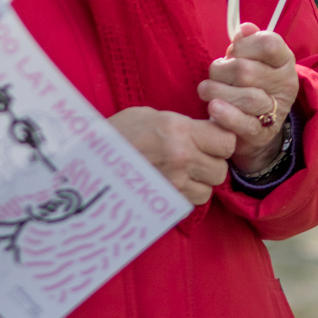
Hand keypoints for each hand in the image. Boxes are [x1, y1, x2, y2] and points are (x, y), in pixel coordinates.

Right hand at [107, 106, 235, 205]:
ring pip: (209, 189)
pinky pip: (192, 201)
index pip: (226, 141)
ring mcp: (174, 182)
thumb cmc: (118, 132)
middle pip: (221, 169)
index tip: (211, 138)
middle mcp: (181, 157)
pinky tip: (173, 183)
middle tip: (197, 156)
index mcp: (179, 130)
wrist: (91, 159)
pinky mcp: (166, 200)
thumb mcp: (150, 116)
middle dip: (213, 163)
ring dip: (201, 182)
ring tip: (183, 171)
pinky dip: (187, 194)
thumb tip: (205, 130)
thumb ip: (182, 124)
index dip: (222, 140)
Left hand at [199, 23, 298, 174]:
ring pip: (247, 98)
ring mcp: (276, 111)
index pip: (269, 44)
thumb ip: (247, 42)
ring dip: (218, 91)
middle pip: (248, 71)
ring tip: (206, 90)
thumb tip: (244, 29)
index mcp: (284, 62)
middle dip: (222, 70)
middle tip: (214, 74)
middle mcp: (285, 85)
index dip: (243, 45)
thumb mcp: (251, 59)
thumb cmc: (249, 84)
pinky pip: (245, 124)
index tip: (231, 52)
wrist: (256, 126)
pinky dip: (226, 115)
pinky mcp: (262, 134)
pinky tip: (213, 107)